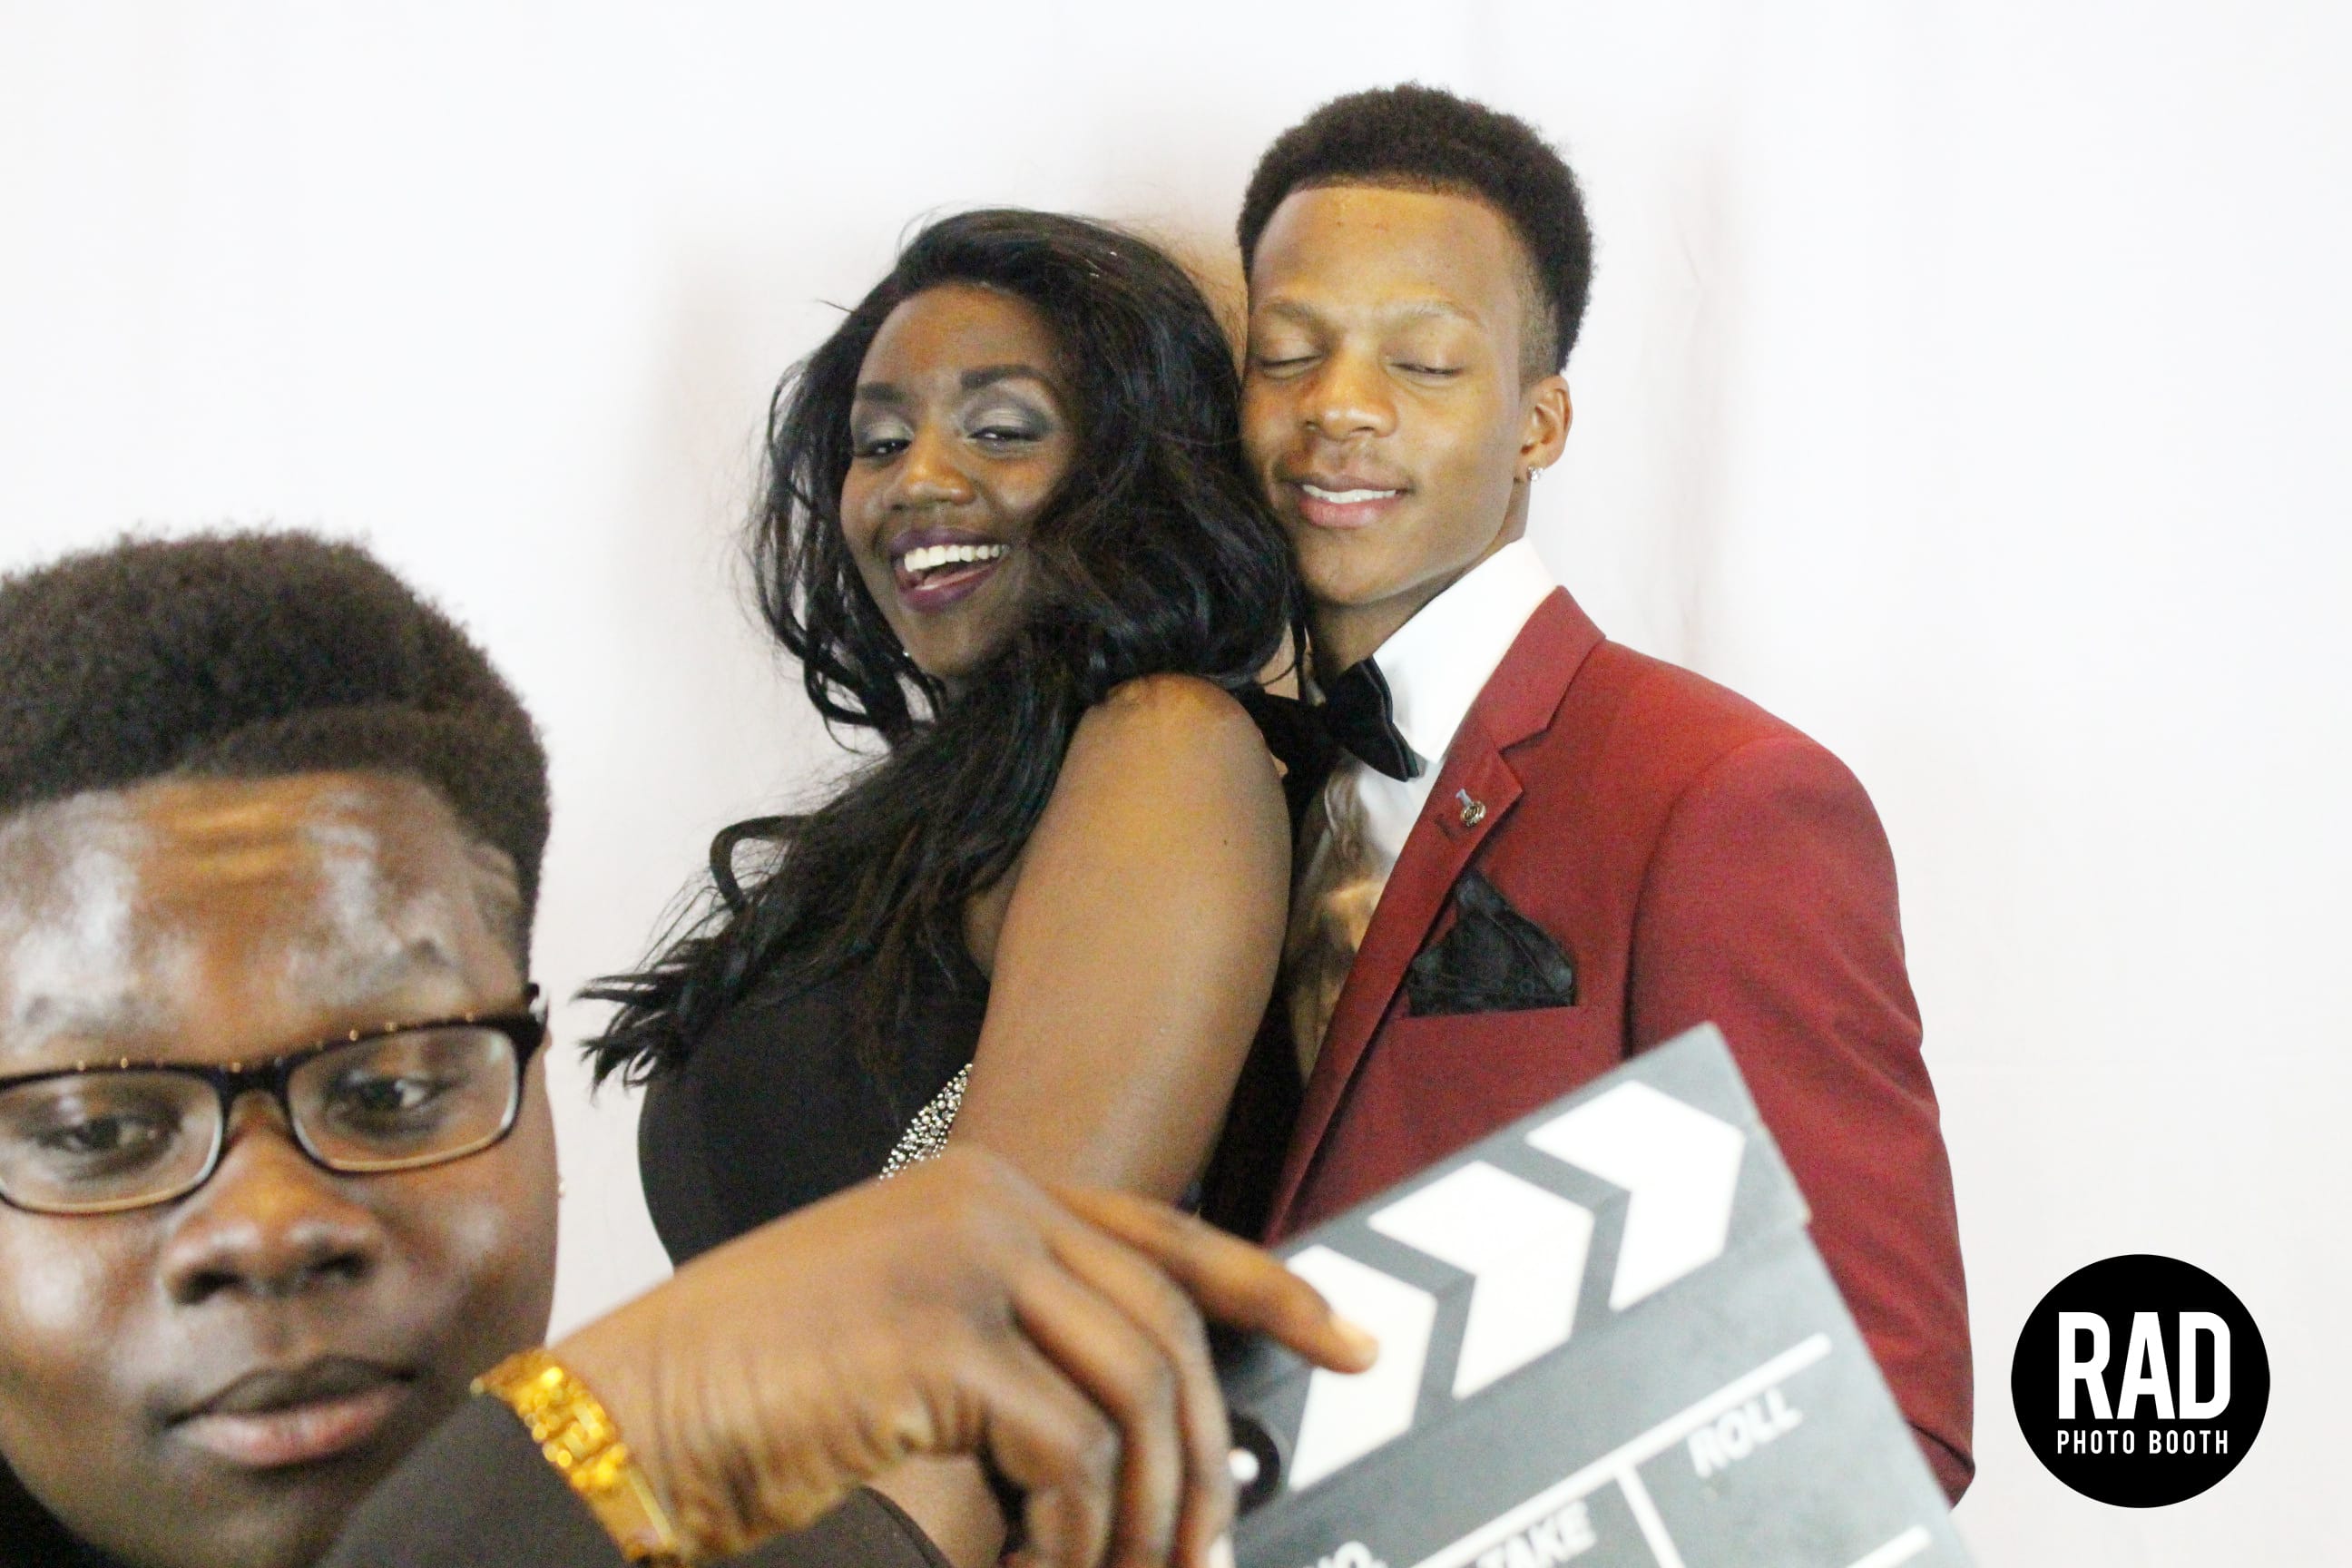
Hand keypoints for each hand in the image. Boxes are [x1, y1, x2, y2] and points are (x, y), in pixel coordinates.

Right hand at [554, 1148, 1375, 1567]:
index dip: (1270, 1290)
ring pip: (1135, 1401)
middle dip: (1202, 1464)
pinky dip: (1070, 1541)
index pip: (1166, 1234)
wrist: (622, 1424)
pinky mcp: (939, 1335)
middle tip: (1200, 1560)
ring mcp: (964, 1256)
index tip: (1347, 1344)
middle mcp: (989, 1202)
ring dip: (1137, 1522)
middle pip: (1166, 1335)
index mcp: (986, 1192)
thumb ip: (1015, 1338)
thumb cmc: (754, 1400)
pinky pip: (1069, 1456)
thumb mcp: (902, 1339)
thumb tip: (1144, 1418)